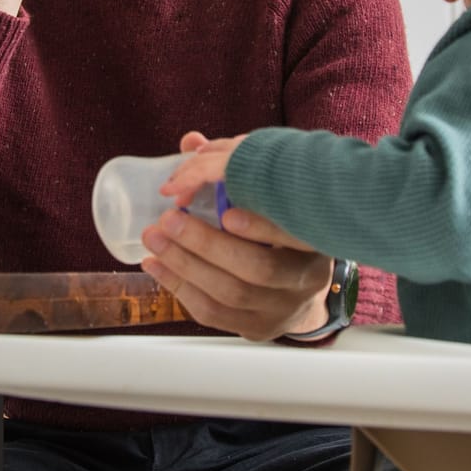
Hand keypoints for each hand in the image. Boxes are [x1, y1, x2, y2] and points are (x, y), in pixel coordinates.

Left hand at [140, 131, 331, 341]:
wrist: (302, 292)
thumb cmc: (281, 232)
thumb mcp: (271, 200)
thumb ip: (235, 170)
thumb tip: (190, 141)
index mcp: (316, 239)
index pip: (296, 235)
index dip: (263, 227)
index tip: (228, 213)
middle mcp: (306, 278)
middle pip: (257, 269)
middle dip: (206, 244)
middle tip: (168, 219)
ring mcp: (282, 309)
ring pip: (231, 294)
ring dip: (184, 265)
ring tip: (154, 239)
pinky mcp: (257, 329)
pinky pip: (214, 313)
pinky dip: (180, 288)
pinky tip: (157, 266)